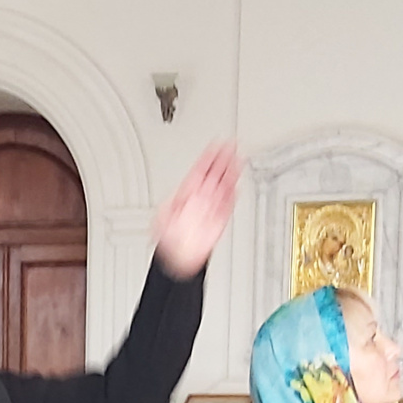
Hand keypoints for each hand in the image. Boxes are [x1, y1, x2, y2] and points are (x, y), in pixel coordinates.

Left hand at [153, 142, 240, 278]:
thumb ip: (174, 202)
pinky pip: (227, 204)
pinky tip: (236, 185)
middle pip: (214, 174)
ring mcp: (210, 207)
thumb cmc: (168, 239)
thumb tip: (186, 194)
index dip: (209, 156)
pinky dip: (232, 196)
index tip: (217, 144)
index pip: (200, 169)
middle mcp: (199, 197)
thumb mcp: (163, 217)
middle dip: (223, 159)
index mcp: (185, 193)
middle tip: (232, 145)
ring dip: (232, 172)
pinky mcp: (219, 219)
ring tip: (240, 159)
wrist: (178, 257)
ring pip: (223, 185)